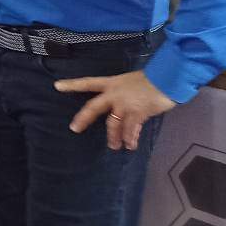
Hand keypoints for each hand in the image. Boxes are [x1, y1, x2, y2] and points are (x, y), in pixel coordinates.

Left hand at [54, 69, 174, 149]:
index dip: (72, 84)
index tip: (57, 86)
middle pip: (94, 107)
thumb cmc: (153, 78)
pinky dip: (130, 138)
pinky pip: (130, 129)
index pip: (88, 82)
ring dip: (113, 137)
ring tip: (114, 146)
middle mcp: (115, 94)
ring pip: (112, 124)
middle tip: (75, 129)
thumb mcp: (132, 81)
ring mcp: (125, 105)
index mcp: (112, 83)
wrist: (167, 79)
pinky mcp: (137, 114)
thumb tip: (124, 103)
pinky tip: (130, 145)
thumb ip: (125, 92)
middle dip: (84, 118)